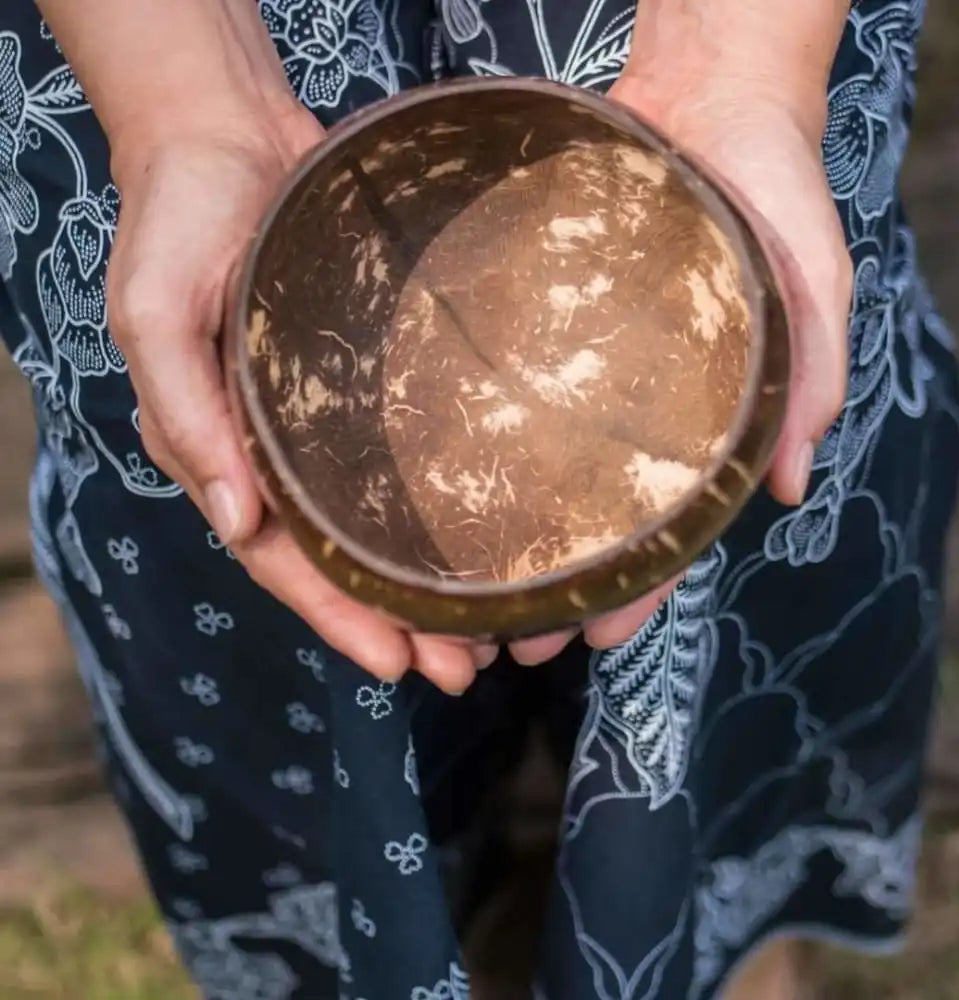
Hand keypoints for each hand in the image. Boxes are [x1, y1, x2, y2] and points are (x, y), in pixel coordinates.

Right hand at [107, 105, 506, 692]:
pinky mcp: (370, 381)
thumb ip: (186, 415)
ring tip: (491, 632)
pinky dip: (437, 507)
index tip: (398, 667)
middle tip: (468, 671)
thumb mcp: (155, 314)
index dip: (337, 618)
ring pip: (380, 523)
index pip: (282, 559)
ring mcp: (327, 421)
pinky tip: (486, 535)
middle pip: (342, 559)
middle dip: (399, 622)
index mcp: (223, 453)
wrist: (228, 138)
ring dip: (429, 583)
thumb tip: (234, 517)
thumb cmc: (179, 223)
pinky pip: (403, 459)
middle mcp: (279, 452)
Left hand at [509, 51, 851, 665]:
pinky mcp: (529, 318)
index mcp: (693, 424)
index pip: (663, 528)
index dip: (636, 588)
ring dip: (498, 536)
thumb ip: (806, 379)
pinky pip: (494, 386)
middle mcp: (624, 410)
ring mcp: (572, 369)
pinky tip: (430, 476)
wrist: (709, 101)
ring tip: (458, 594)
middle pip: (584, 518)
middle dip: (551, 585)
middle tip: (507, 641)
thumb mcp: (808, 286)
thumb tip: (788, 486)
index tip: (594, 638)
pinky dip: (469, 436)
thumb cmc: (773, 198)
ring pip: (531, 469)